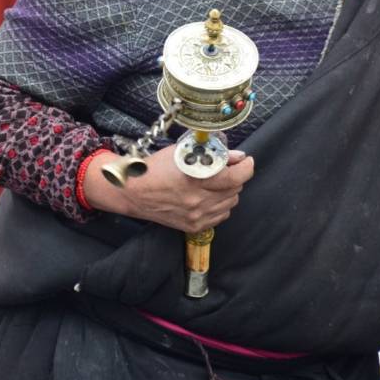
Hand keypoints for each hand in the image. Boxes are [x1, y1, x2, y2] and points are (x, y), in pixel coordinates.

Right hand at [83, 146, 254, 232]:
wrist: (133, 192)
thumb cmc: (156, 168)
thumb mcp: (182, 153)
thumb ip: (212, 154)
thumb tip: (237, 157)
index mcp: (195, 179)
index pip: (236, 177)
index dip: (246, 167)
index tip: (246, 161)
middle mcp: (198, 201)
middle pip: (235, 189)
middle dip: (235, 176)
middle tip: (226, 169)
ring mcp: (197, 216)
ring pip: (230, 203)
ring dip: (228, 191)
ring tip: (214, 184)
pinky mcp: (194, 226)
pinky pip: (221, 216)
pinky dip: (220, 205)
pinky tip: (208, 197)